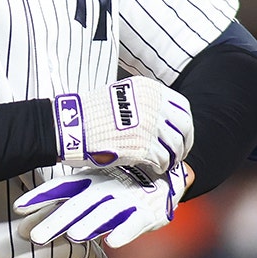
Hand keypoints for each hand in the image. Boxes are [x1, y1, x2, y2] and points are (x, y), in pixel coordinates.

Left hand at [14, 163, 188, 246]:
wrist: (166, 171)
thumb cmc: (122, 179)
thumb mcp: (93, 181)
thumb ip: (66, 195)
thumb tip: (29, 211)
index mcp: (90, 180)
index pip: (61, 188)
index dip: (40, 196)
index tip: (19, 207)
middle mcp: (104, 189)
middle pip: (77, 206)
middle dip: (57, 221)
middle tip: (37, 236)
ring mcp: (125, 200)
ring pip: (104, 214)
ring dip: (89, 225)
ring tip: (74, 235)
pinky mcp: (146, 212)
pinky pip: (134, 223)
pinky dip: (123, 232)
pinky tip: (112, 242)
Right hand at [52, 76, 192, 172]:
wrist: (71, 126)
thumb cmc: (90, 113)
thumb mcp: (121, 95)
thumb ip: (144, 103)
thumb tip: (163, 121)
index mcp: (148, 89)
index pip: (182, 107)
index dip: (185, 125)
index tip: (182, 135)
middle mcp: (152, 105)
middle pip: (184, 127)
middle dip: (184, 144)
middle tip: (179, 154)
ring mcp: (149, 126)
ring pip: (176, 146)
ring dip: (172, 157)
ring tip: (164, 163)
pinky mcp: (142, 147)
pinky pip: (163, 160)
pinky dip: (161, 166)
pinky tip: (154, 167)